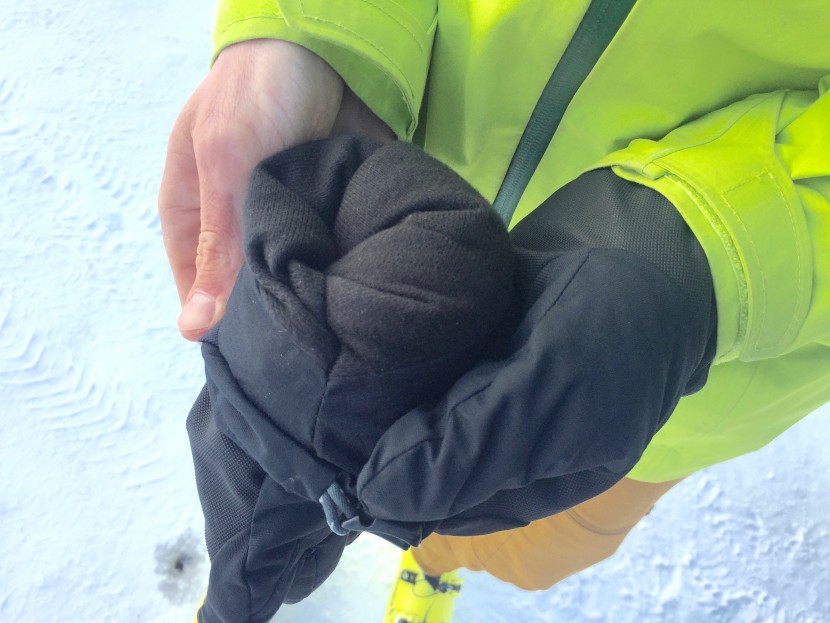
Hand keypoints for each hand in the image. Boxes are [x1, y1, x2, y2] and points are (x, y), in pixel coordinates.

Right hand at [159, 38, 392, 339]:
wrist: (324, 50)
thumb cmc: (255, 96)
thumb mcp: (226, 164)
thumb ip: (218, 243)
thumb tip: (196, 328)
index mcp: (195, 215)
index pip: (197, 289)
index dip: (218, 324)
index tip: (248, 357)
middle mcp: (238, 225)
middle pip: (246, 288)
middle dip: (268, 313)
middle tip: (294, 346)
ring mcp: (284, 221)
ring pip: (289, 277)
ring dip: (305, 296)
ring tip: (325, 328)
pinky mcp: (324, 216)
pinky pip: (327, 256)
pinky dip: (338, 272)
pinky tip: (351, 296)